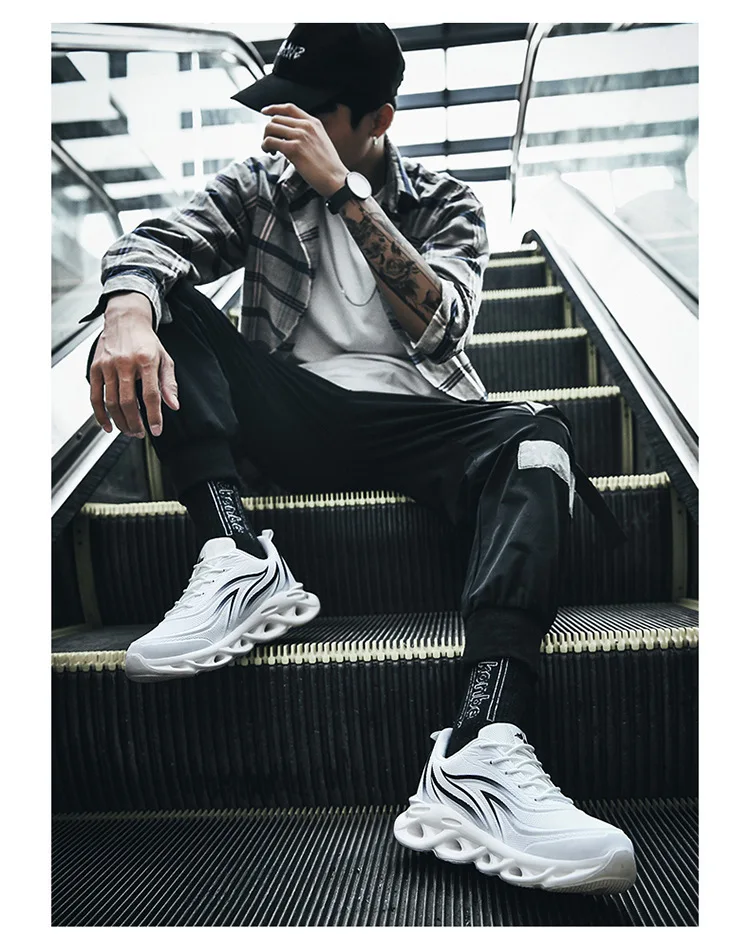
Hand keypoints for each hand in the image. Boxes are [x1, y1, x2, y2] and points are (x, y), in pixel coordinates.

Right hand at [89, 292, 178, 437]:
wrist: (125, 319)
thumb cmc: (146, 341)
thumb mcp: (165, 358)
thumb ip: (169, 383)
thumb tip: (173, 405)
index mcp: (146, 360)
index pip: (150, 395)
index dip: (154, 416)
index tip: (156, 430)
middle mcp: (125, 363)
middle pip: (128, 402)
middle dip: (135, 423)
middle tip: (141, 434)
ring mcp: (108, 365)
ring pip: (111, 402)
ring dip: (120, 421)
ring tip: (128, 431)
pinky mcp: (95, 367)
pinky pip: (95, 396)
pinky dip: (100, 414)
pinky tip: (108, 425)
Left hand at [260, 103, 347, 197]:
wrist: (335, 179)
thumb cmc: (329, 166)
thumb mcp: (321, 141)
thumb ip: (307, 134)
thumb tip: (288, 135)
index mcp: (313, 123)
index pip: (289, 108)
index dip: (274, 108)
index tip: (265, 112)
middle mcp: (306, 126)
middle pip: (276, 119)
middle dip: (269, 130)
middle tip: (270, 142)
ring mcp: (300, 136)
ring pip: (271, 128)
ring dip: (265, 138)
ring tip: (269, 149)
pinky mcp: (293, 149)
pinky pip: (270, 141)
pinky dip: (266, 146)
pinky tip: (270, 153)